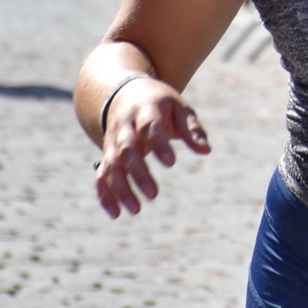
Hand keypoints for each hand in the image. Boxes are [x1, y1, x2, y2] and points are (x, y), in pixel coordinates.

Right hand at [94, 78, 210, 218]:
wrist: (126, 93)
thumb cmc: (161, 104)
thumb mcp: (180, 108)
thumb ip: (191, 129)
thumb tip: (205, 150)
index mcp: (146, 110)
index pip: (150, 127)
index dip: (158, 144)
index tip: (171, 162)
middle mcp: (124, 127)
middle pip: (127, 150)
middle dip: (138, 173)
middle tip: (154, 194)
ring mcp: (112, 142)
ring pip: (111, 166)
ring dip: (121, 189)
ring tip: (137, 209)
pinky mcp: (106, 155)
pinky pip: (101, 175)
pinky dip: (105, 194)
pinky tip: (116, 213)